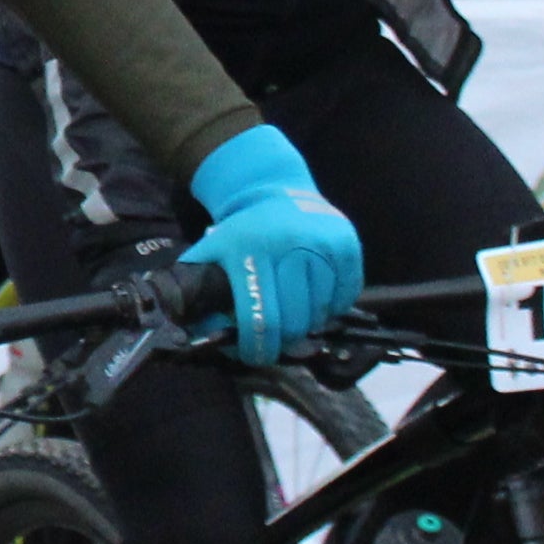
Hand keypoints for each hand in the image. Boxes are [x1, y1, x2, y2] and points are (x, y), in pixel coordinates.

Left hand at [179, 123, 361, 365]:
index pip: (261, 318)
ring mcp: (323, 244)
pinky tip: (315, 296)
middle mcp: (290, 246)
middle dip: (284, 341)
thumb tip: (196, 337)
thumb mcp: (211, 252)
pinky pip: (345, 295)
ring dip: (309, 324)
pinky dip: (331, 306)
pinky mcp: (347, 244)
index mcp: (250, 252)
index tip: (255, 355)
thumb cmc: (241, 232)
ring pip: (321, 311)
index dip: (257, 347)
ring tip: (295, 314)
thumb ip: (200, 293)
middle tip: (277, 341)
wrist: (272, 188)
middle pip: (295, 321)